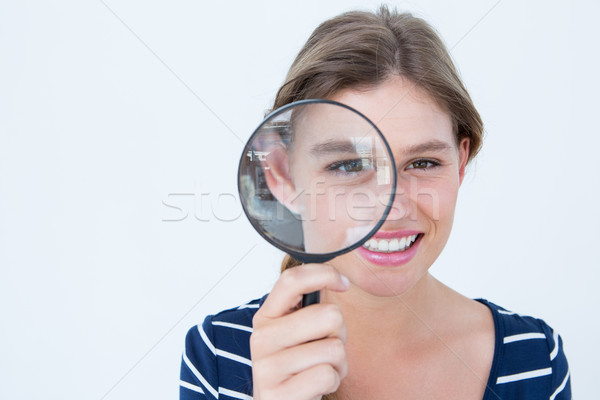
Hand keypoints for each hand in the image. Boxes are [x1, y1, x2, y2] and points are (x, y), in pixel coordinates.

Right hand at [250, 263, 349, 399]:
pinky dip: (332, 382)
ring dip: (338, 363)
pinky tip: (316, 386)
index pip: (292, 280)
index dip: (325, 274)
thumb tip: (337, 279)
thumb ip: (310, 307)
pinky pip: (327, 375)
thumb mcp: (297, 332)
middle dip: (340, 333)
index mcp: (266, 316)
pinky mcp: (279, 393)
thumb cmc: (297, 366)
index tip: (344, 284)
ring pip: (334, 348)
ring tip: (320, 369)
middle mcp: (262, 338)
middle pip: (329, 315)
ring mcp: (267, 367)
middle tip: (325, 346)